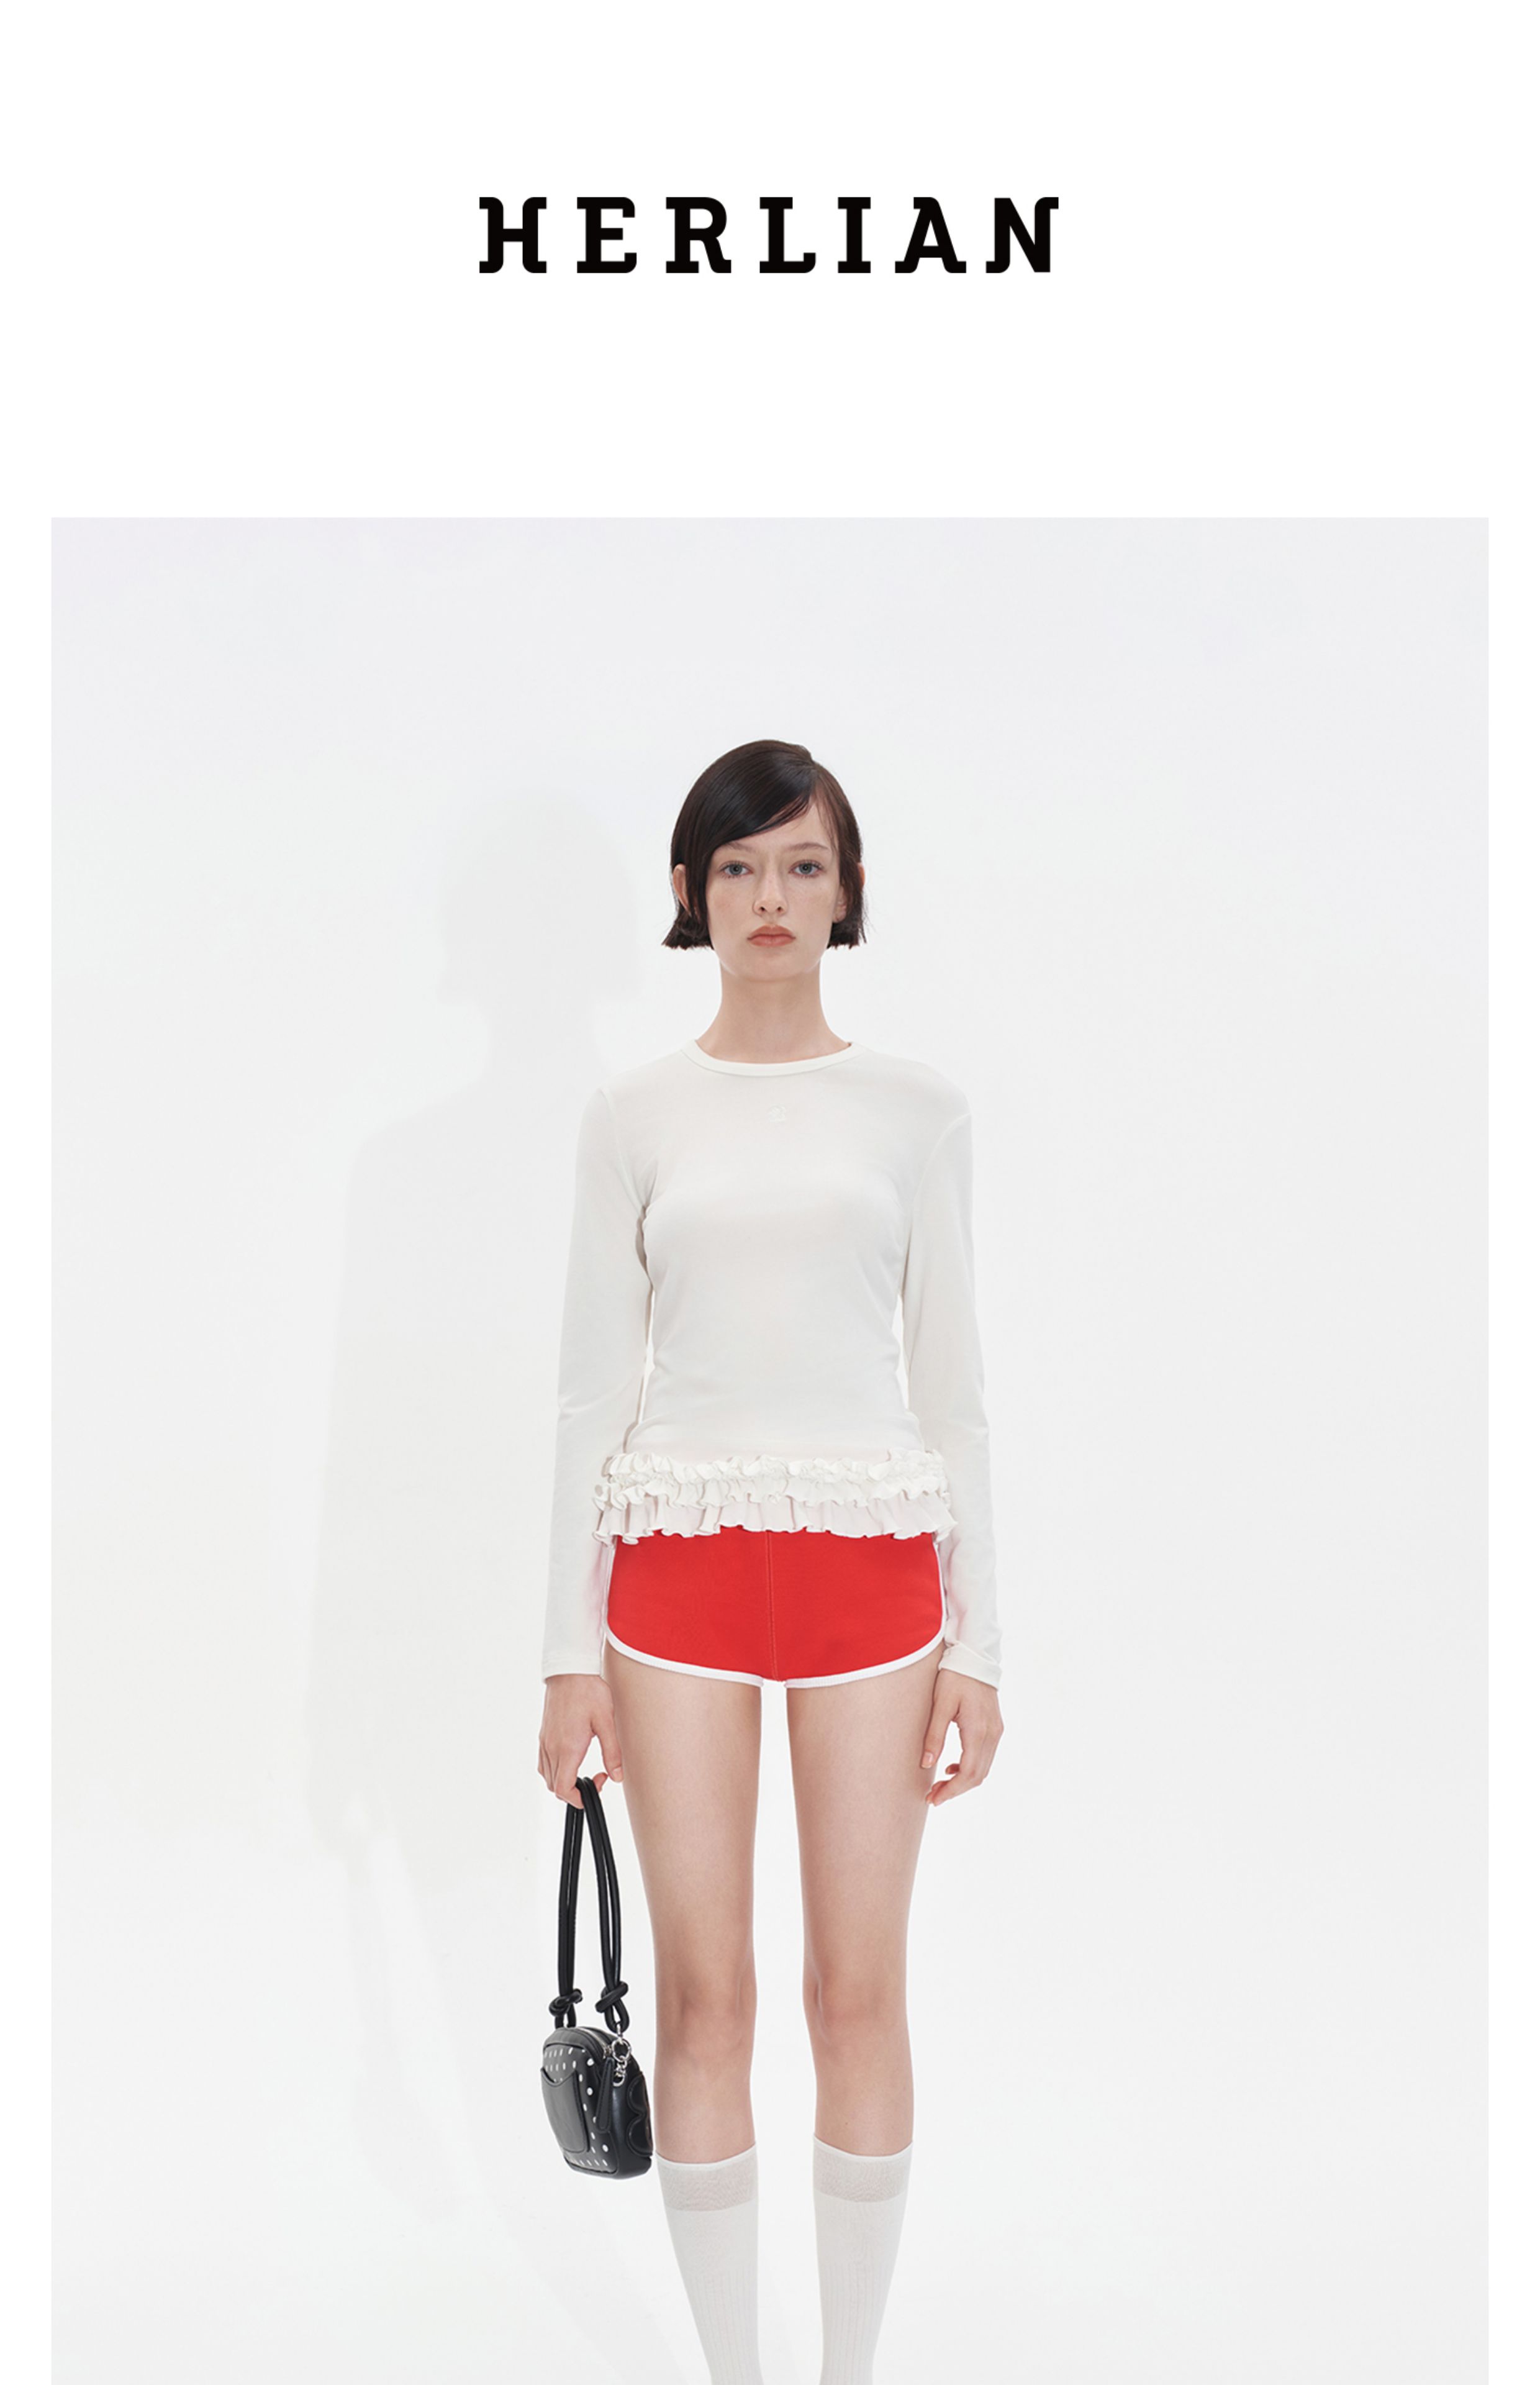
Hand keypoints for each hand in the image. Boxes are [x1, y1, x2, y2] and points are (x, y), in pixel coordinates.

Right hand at [538, 1673, 624, 1807]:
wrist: (569, 1670)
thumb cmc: (588, 1692)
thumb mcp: (606, 1721)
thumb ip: (612, 1752)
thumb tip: (617, 1777)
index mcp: (567, 1748)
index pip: (563, 1789)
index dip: (578, 1799)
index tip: (595, 1787)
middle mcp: (552, 1747)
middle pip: (554, 1787)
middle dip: (574, 1791)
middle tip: (597, 1776)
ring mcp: (545, 1741)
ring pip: (547, 1776)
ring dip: (564, 1782)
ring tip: (584, 1770)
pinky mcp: (543, 1734)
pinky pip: (543, 1762)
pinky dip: (555, 1770)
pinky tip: (570, 1759)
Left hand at [920, 1671, 1002, 1805]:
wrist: (975, 1657)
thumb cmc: (954, 1677)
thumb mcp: (940, 1704)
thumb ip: (934, 1736)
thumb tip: (926, 1764)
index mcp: (978, 1730)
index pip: (967, 1773)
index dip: (951, 1791)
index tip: (933, 1799)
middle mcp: (992, 1734)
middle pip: (977, 1776)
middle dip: (955, 1790)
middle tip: (932, 1796)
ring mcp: (996, 1731)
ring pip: (983, 1769)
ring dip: (963, 1781)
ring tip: (940, 1785)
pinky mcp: (995, 1727)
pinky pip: (985, 1756)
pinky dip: (970, 1768)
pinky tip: (952, 1767)